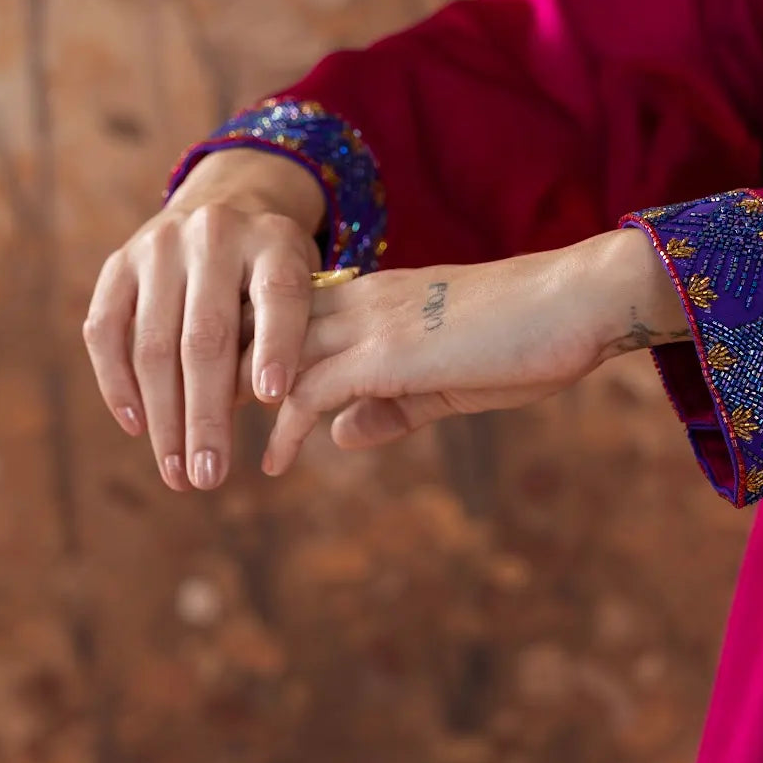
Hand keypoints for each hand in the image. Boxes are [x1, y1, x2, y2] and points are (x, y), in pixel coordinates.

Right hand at [83, 149, 324, 491]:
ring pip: (153, 343)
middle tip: (209, 476)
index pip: (278, 295)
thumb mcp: (308, 286)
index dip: (275, 345)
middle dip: (206, 415)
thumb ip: (297, 336)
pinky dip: (117, 383)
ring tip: (176, 470)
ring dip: (162, 416)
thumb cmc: (277, 271)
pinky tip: (137, 427)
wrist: (228, 202)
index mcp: (275, 240)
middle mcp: (215, 235)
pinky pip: (106, 330)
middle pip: (207, 337)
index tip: (272, 399)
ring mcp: (160, 246)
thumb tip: (273, 406)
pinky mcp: (119, 263)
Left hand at [245, 228, 689, 476]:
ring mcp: (370, 322)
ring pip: (271, 358)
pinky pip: (311, 387)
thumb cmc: (528, 337)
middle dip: (216, 382)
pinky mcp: (389, 352)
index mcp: (372, 299)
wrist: (578, 301)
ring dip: (234, 412)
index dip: (243, 361)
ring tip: (210, 461)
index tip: (214, 402)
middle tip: (184, 433)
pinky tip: (272, 463)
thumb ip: (393, 404)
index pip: (282, 322)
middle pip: (256, 333)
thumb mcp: (448, 380)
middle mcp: (358, 301)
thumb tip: (339, 433)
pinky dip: (283, 427)